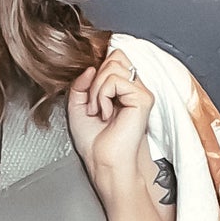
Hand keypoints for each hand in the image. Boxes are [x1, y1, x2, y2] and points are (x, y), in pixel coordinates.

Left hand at [67, 47, 153, 190]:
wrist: (104, 163)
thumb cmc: (94, 143)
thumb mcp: (77, 106)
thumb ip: (81, 83)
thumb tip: (91, 67)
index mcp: (121, 89)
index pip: (113, 59)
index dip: (97, 71)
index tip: (90, 96)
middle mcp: (133, 88)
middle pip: (114, 57)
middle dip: (95, 80)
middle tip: (93, 106)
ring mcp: (140, 92)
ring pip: (113, 66)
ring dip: (96, 90)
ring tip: (99, 111)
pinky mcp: (143, 98)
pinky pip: (115, 80)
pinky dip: (102, 96)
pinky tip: (106, 114)